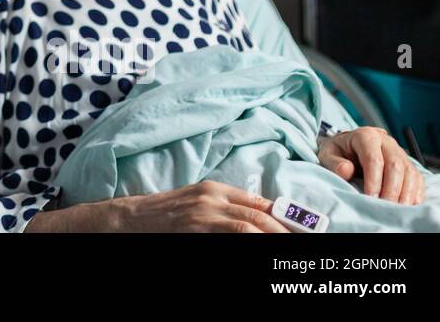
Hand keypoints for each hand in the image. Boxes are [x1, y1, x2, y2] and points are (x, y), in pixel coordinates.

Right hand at [111, 182, 290, 232]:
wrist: (132, 218)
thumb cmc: (166, 214)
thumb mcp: (197, 203)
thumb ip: (226, 208)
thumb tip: (262, 219)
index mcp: (217, 189)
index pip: (261, 202)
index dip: (286, 218)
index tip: (307, 231)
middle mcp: (212, 197)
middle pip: (261, 215)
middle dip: (287, 231)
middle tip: (307, 242)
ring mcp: (203, 214)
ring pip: (249, 226)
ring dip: (273, 237)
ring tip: (290, 251)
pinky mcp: (194, 229)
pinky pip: (230, 237)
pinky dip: (249, 243)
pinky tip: (260, 250)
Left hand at [317, 127, 424, 204]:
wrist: (347, 146)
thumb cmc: (338, 152)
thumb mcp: (328, 155)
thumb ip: (334, 162)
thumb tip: (346, 170)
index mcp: (366, 136)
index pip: (374, 159)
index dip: (374, 180)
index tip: (371, 197)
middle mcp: (386, 141)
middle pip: (395, 165)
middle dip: (391, 189)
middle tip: (385, 206)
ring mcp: (399, 151)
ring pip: (409, 171)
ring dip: (405, 193)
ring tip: (397, 209)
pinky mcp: (408, 163)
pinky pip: (417, 177)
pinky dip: (415, 192)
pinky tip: (408, 205)